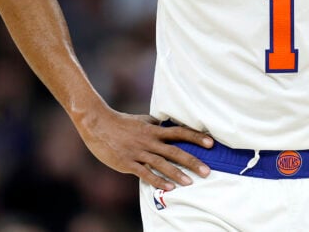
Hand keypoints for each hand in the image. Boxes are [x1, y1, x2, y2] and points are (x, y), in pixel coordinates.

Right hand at [75, 105, 213, 190]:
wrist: (97, 124)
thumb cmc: (120, 122)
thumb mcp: (141, 119)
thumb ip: (155, 123)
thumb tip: (167, 123)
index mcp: (153, 129)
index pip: (179, 132)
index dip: (195, 137)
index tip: (211, 143)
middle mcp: (149, 140)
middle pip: (174, 151)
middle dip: (192, 161)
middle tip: (207, 171)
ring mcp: (138, 152)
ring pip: (161, 163)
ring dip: (177, 173)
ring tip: (191, 182)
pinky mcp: (127, 162)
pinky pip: (144, 173)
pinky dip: (157, 180)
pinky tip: (169, 187)